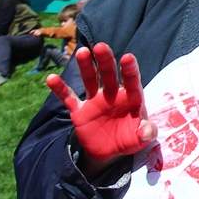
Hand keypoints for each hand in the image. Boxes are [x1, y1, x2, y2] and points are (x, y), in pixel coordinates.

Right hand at [46, 44, 155, 171]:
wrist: (109, 151)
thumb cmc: (130, 138)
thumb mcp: (141, 138)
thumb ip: (146, 133)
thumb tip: (147, 132)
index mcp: (131, 98)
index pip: (132, 81)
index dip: (130, 70)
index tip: (127, 57)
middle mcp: (113, 95)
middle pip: (109, 75)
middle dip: (105, 61)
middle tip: (100, 46)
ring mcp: (95, 101)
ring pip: (90, 80)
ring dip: (86, 67)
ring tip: (82, 52)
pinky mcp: (80, 111)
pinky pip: (68, 98)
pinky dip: (60, 89)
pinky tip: (51, 78)